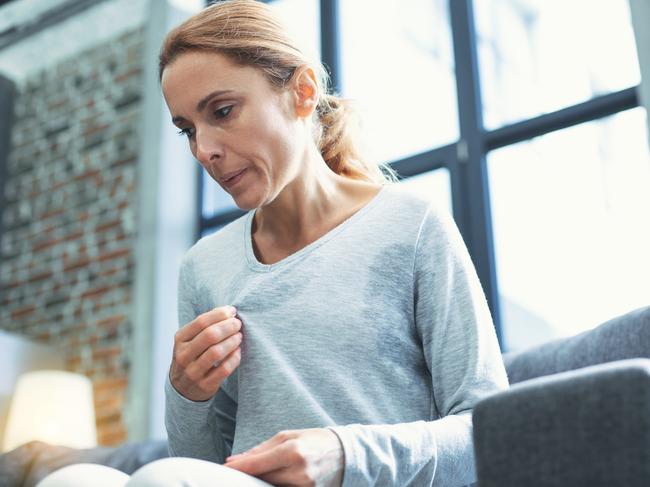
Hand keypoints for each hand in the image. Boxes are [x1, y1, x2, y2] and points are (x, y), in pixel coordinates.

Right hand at [169, 305, 242, 401]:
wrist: (183, 388)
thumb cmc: (192, 356)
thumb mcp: (190, 340)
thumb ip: (205, 326)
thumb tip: (228, 311)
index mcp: (180, 340)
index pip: (201, 322)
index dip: (220, 314)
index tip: (232, 311)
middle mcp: (183, 356)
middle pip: (210, 336)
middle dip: (228, 326)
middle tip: (238, 324)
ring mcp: (193, 372)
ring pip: (216, 352)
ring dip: (232, 341)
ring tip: (239, 336)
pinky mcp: (205, 385)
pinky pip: (224, 369)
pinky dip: (234, 358)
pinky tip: (238, 351)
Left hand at [224, 428, 343, 486]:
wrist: (346, 453)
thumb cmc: (315, 440)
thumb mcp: (289, 436)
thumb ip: (262, 448)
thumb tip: (236, 460)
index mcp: (293, 451)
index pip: (257, 464)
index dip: (239, 468)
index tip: (225, 468)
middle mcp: (299, 471)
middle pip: (262, 479)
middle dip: (250, 475)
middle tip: (239, 470)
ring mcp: (305, 486)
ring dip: (263, 481)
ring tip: (264, 471)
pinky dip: (277, 485)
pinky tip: (276, 479)